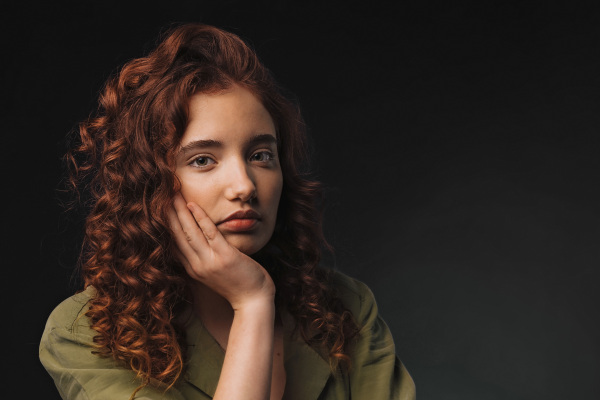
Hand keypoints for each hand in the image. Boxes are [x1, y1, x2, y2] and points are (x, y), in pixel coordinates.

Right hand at [167, 192, 274, 308]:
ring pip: (189, 232)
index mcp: (193, 269)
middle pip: (177, 236)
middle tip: (160, 196)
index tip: (159, 209)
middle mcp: (197, 266)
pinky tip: (193, 204)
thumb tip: (199, 243)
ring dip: (180, 212)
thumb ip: (204, 259)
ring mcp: (209, 262)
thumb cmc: (239, 285)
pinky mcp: (225, 257)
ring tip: (173, 195)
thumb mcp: (215, 274)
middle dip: (168, 214)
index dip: (165, 225)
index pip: (173, 244)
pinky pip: (210, 233)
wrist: (254, 302)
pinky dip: (200, 218)